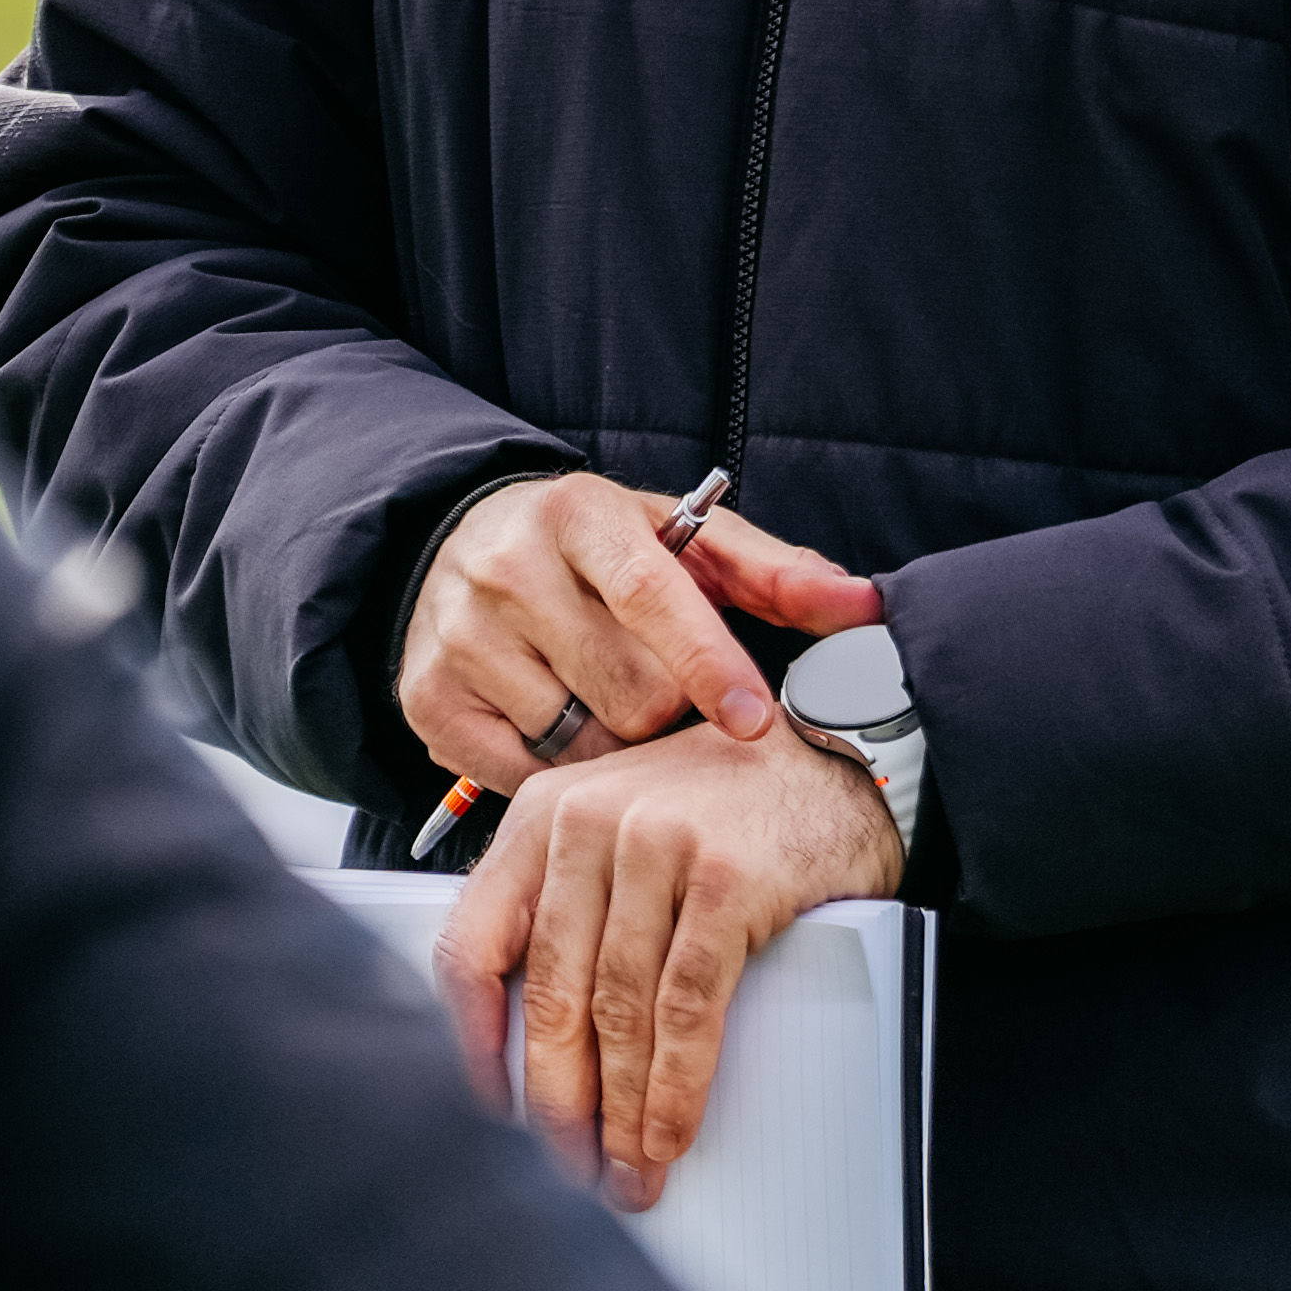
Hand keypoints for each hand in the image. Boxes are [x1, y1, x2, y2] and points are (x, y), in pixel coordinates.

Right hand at [395, 478, 882, 790]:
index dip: (710, 664)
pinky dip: (558, 768)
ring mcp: (459, 634)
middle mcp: (507, 565)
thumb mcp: (685, 542)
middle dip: (665, 711)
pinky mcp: (427, 698)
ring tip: (601, 699)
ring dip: (613, 744)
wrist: (464, 545)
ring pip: (580, 743)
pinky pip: (524, 775)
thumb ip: (778, 573)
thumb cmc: (597, 554)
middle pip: (627, 692)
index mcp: (580, 515)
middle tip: (657, 689)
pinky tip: (557, 724)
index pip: (651, 595)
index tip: (753, 719)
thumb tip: (863, 604)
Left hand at [434, 716, 902, 1209]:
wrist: (828, 760)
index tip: (489, 1109)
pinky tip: (669, 1130)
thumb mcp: (616, 827)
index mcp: (543, 817)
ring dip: (621, 1112)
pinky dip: (675, 1086)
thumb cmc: (722, 806)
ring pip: (619, 1012)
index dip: (472, 1043)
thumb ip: (565, 901)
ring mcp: (657, 846)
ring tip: (627, 1170)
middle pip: (551, 994)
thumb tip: (529, 1038)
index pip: (471, 944)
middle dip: (559, 1103)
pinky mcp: (725, 878)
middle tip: (568, 1169)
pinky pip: (687, 1009)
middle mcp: (588, 824)